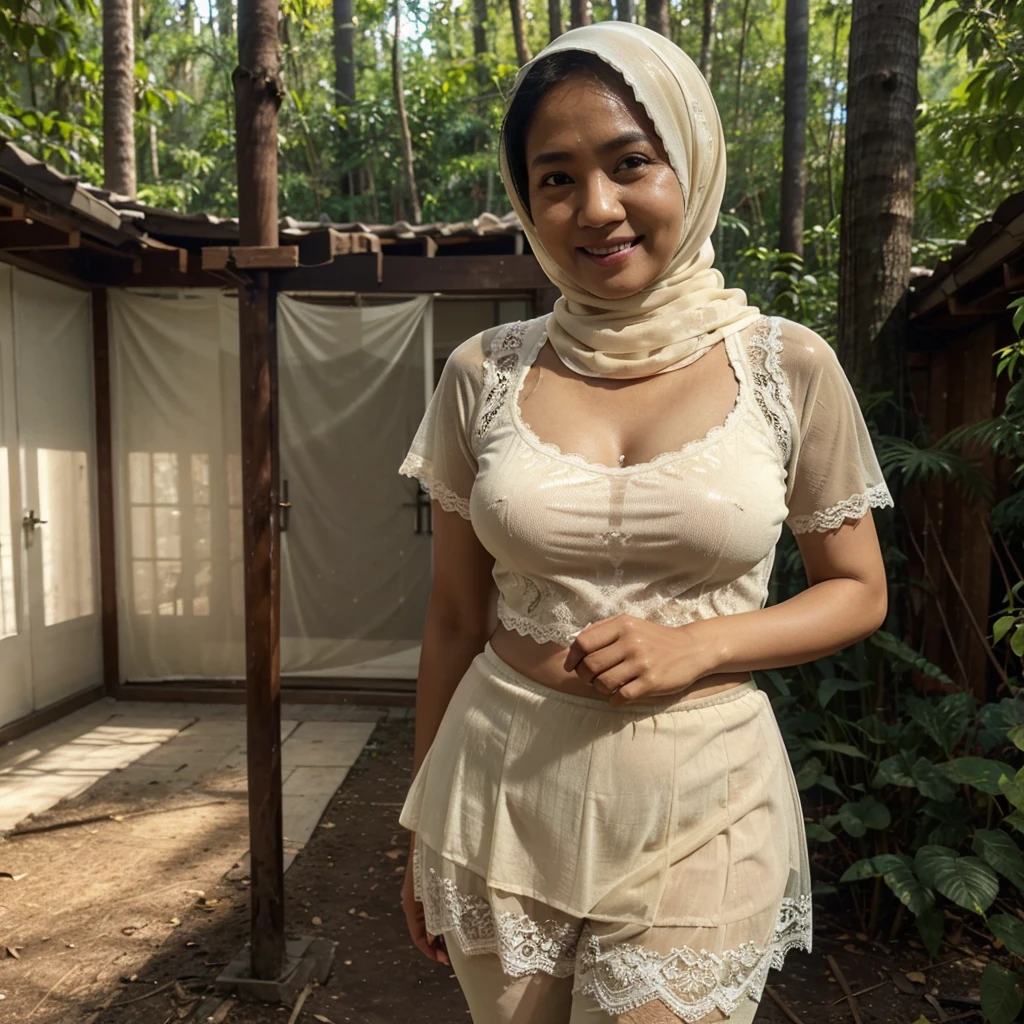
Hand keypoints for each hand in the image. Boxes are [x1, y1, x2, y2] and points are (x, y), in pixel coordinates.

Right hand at [401, 837, 450, 966]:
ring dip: (441, 932)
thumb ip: (433, 916)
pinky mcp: (427, 886)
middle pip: (424, 931)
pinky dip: (442, 918)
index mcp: (411, 905)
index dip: (432, 952)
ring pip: (429, 920)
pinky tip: (457, 919)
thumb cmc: (434, 860)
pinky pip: (433, 909)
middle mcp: (412, 902)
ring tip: (459, 940)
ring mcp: (420, 894)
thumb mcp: (435, 891)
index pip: (419, 938)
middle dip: (438, 945)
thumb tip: (433, 939)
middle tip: (456, 955)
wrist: (433, 832)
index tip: (446, 961)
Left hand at [562, 615, 718, 706]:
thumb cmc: (655, 638)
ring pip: (603, 683)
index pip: (583, 642)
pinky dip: (613, 699)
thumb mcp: (631, 624)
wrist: (691, 649)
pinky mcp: (651, 682)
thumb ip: (603, 629)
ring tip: (606, 686)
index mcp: (622, 625)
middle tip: (590, 679)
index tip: (571, 666)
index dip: (572, 657)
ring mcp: (642, 663)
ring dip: (599, 688)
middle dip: (584, 676)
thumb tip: (575, 642)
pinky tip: (617, 696)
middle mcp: (631, 642)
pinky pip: (620, 696)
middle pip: (590, 665)